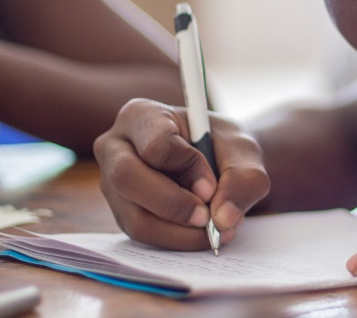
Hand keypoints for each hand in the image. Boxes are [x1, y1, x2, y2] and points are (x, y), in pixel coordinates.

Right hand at [94, 98, 268, 250]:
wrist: (220, 163)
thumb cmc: (224, 147)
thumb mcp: (244, 152)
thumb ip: (243, 179)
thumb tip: (223, 217)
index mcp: (142, 115)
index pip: (156, 145)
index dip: (188, 168)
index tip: (213, 185)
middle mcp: (116, 147)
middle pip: (126, 178)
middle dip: (173, 205)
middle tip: (208, 219)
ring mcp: (112, 183)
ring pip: (135, 217)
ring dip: (180, 231)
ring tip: (215, 229)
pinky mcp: (122, 212)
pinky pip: (143, 235)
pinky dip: (177, 240)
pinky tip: (201, 233)